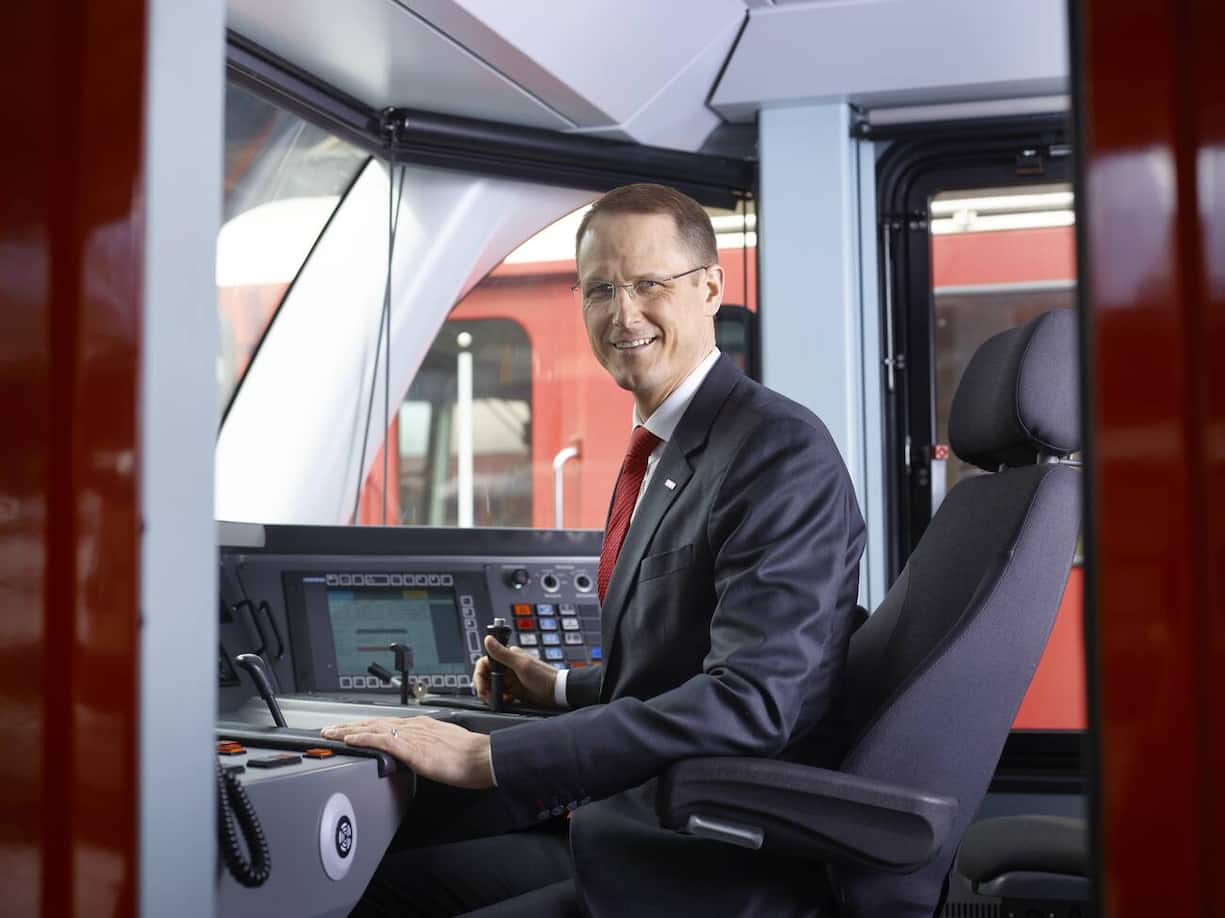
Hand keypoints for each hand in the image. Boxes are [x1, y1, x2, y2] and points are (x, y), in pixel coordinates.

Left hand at [320, 716, 492, 788]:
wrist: (484, 757)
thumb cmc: (472, 756)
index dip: (366, 725)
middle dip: (351, 726)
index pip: (387, 723)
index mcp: (423, 726)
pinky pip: (382, 741)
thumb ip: (429, 748)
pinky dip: (363, 738)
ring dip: (350, 730)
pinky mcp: (412, 749)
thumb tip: (421, 754)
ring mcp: (412, 736)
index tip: (351, 728)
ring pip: (373, 729)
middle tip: (330, 729)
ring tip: (332, 733)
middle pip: (375, 723)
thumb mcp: (446, 747)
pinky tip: (350, 740)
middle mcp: (415, 726)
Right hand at [473, 635, 559, 708]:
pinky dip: (498, 698)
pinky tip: (506, 700)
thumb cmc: (544, 676)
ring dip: (490, 693)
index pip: (485, 662)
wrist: (558, 692)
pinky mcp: (513, 689)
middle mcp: (507, 666)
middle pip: (485, 675)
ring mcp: (510, 678)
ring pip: (491, 685)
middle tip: (486, 695)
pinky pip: (499, 693)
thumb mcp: (522, 665)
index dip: (480, 674)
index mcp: (508, 656)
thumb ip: (503, 654)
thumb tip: (488, 639)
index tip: (481, 685)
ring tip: (495, 699)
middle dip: (483, 686)